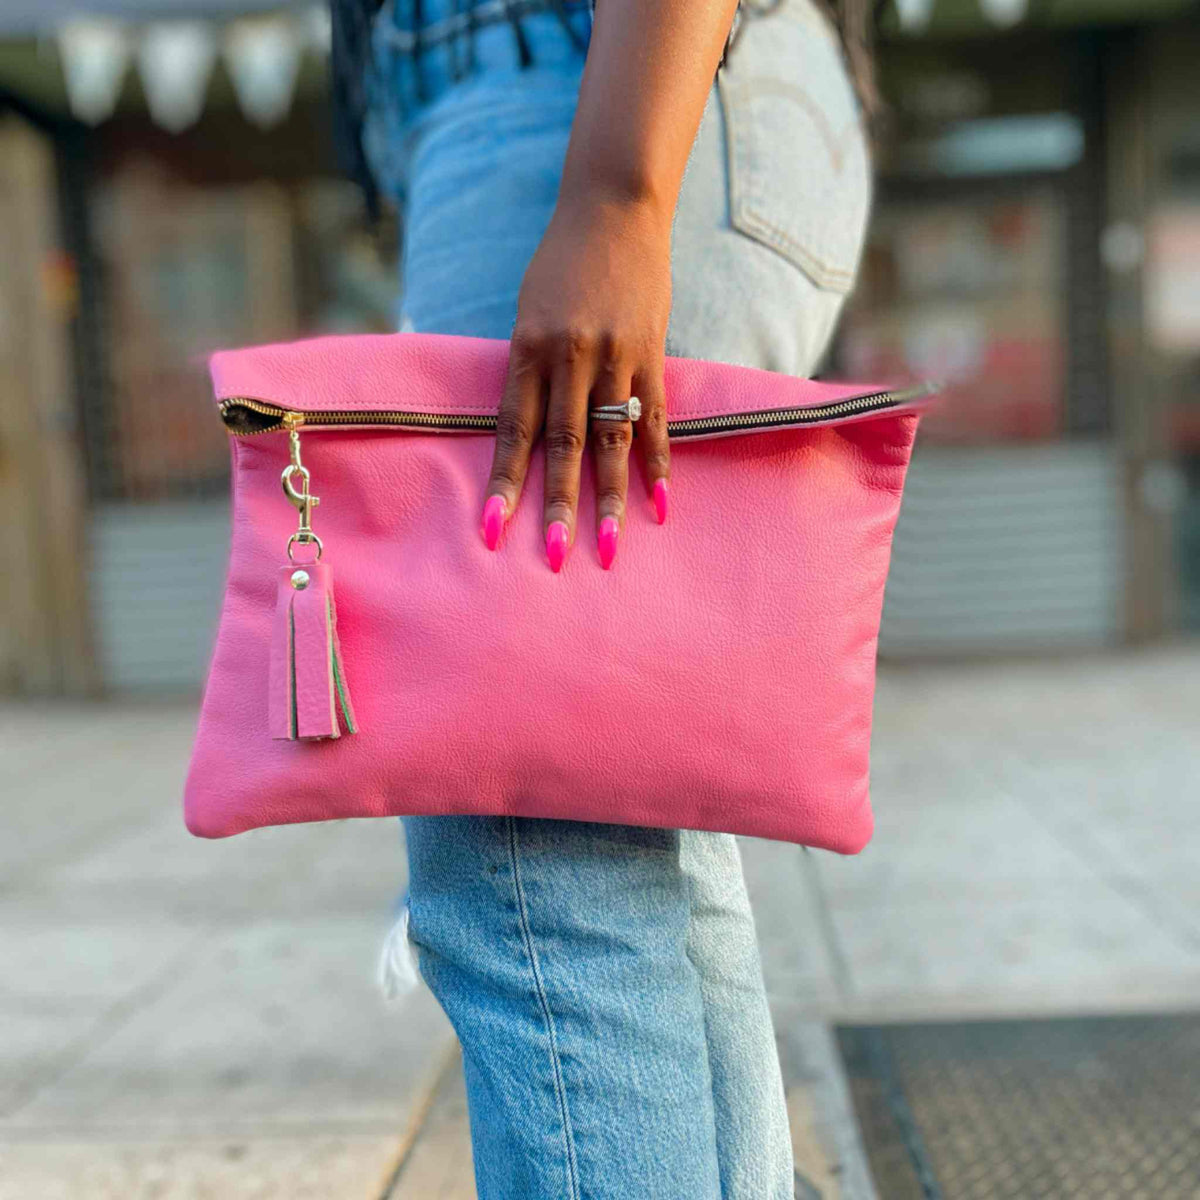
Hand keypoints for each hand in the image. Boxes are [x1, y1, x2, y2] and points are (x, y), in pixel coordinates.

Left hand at [480, 193, 672, 570]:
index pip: (511, 429)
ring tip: (613, 546)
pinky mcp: (651, 352)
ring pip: (610, 438)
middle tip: (554, 556)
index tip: (492, 529)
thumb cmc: (561, 264)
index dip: (502, 482)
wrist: (612, 206)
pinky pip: (654, 417)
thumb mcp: (529, 311)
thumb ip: (529, 368)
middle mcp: (568, 356)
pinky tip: (660, 503)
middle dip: (557, 504)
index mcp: (527, 348)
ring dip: (610, 497)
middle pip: (560, 444)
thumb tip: (526, 429)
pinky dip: (657, 462)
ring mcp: (615, 356)